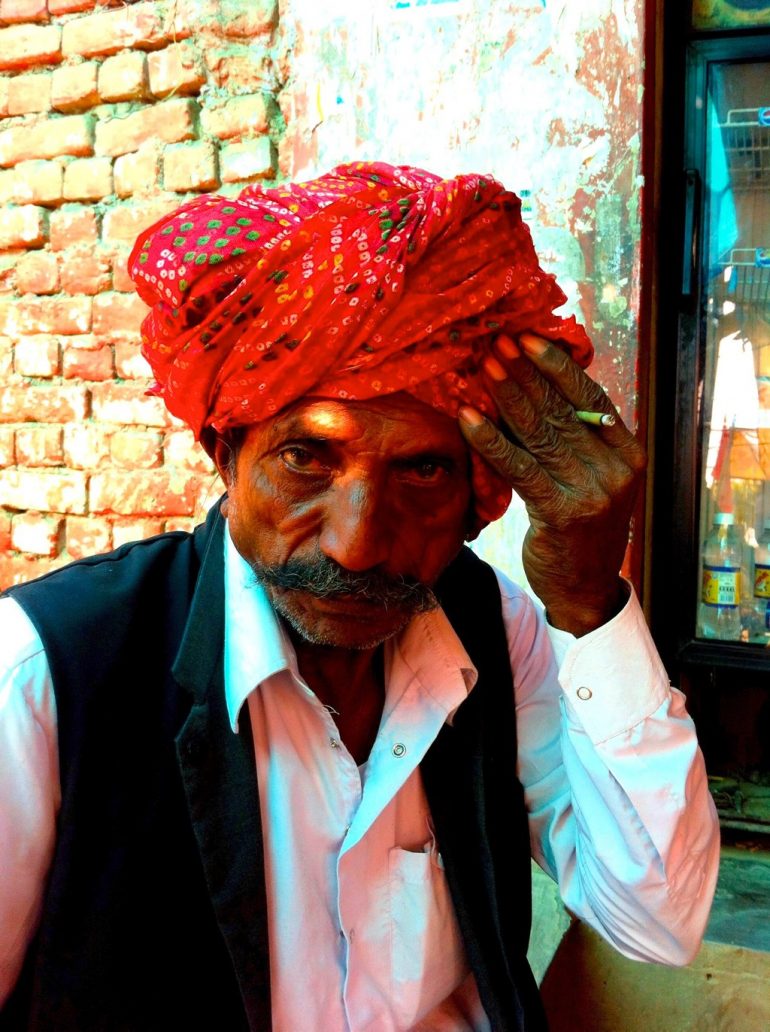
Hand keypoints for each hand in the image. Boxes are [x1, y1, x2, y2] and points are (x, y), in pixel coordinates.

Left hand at [459, 332, 645, 635]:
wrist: (585, 589)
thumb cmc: (581, 528)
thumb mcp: (592, 479)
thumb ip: (576, 440)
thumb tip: (535, 387)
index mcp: (628, 453)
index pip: (591, 397)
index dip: (557, 366)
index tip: (529, 339)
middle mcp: (616, 469)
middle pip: (561, 409)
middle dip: (525, 374)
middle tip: (495, 344)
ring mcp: (592, 491)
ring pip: (539, 433)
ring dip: (506, 396)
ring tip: (481, 367)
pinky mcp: (561, 512)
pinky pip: (519, 466)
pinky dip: (490, 439)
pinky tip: (467, 417)